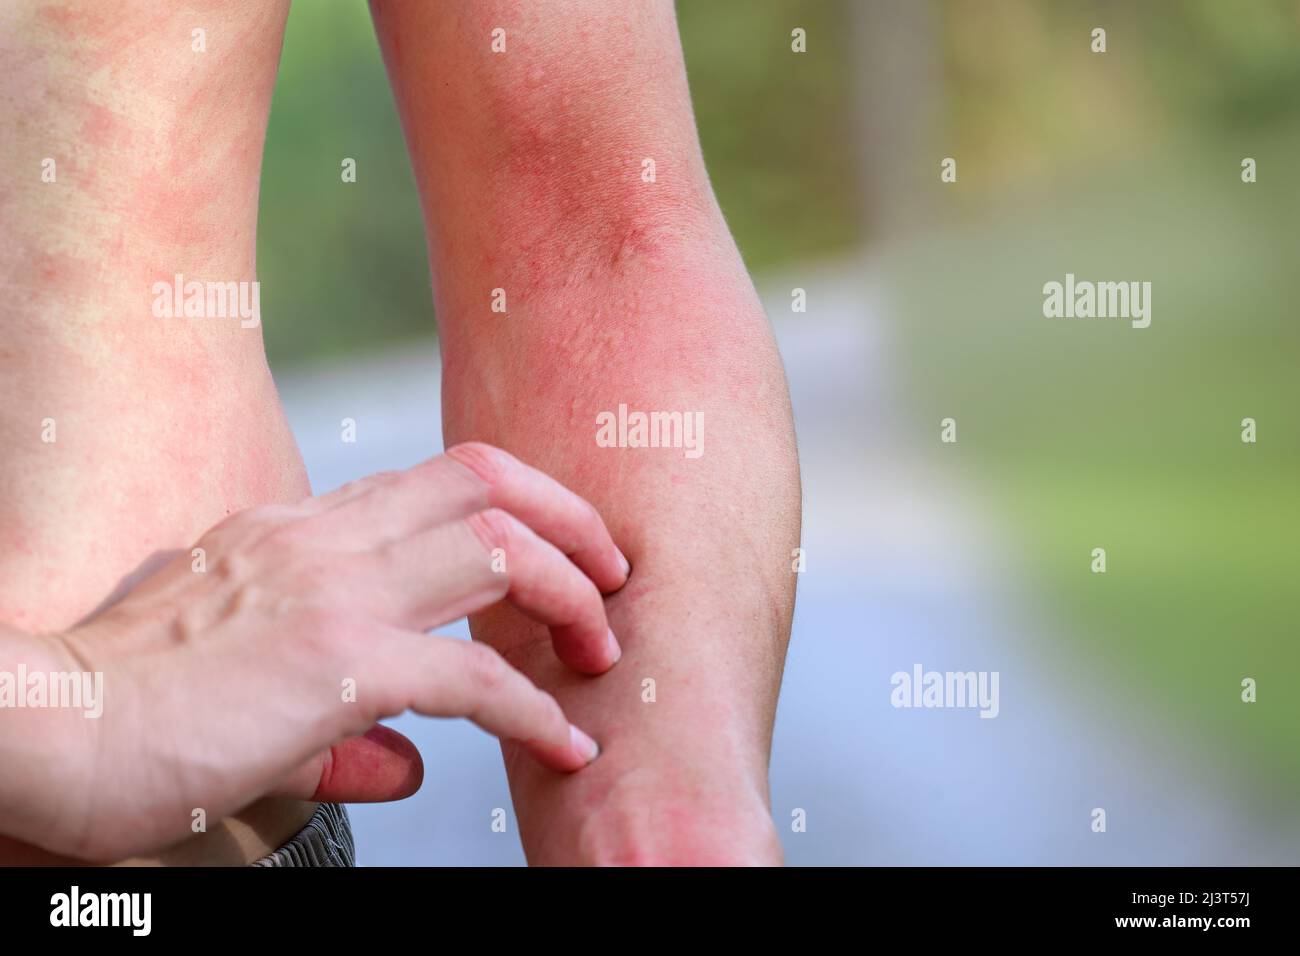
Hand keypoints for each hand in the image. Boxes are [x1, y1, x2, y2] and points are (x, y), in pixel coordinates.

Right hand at [0, 443, 628, 860]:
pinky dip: (533, 711)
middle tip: (613, 576)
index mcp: (300, 530)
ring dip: (570, 600)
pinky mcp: (334, 667)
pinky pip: (472, 679)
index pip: (437, 480)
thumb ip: (339, 720)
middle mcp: (323, 541)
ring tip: (599, 655)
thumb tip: (412, 763)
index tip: (562, 549)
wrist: (38, 728)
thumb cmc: (127, 707)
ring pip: (497, 553)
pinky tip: (563, 744)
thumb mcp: (242, 683)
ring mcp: (332, 594)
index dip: (520, 505)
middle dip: (572, 522)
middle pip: (486, 485)